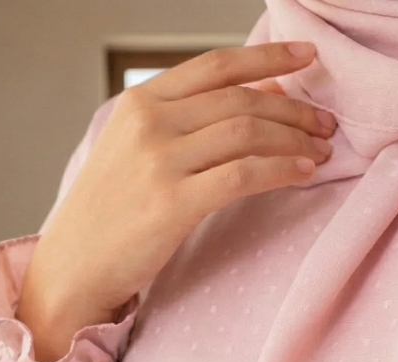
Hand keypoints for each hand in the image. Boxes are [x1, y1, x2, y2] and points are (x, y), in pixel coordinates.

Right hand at [17, 40, 336, 360]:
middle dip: (293, 108)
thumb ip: (188, 123)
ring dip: (294, 138)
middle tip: (326, 123)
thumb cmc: (108, 216)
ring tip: (321, 149)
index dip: (268, 57)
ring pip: (246, 132)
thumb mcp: (136, 153)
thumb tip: (260, 93)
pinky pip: (243, 175)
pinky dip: (280, 170)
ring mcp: (159, 163)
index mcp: (139, 103)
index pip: (216, 66)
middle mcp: (149, 124)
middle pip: (240, 99)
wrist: (72, 269)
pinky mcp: (172, 204)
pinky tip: (302, 173)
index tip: (308, 56)